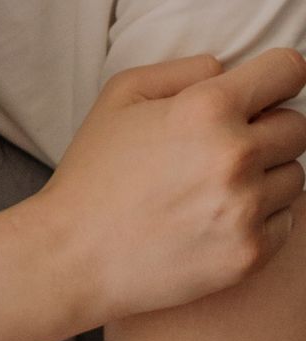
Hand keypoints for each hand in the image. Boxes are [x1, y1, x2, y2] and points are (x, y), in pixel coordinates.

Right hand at [38, 49, 305, 322]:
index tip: (254, 102)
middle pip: (296, 127)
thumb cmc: (88, 179)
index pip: (288, 72)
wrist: (65, 261)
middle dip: (263, 136)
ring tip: (211, 196)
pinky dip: (255, 223)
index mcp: (206, 110)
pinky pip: (283, 224)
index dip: (271, 83)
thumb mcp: (117, 100)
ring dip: (262, 181)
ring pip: (292, 177)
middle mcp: (234, 156)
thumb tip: (226, 73)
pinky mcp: (247, 254)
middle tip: (217, 159)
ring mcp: (244, 209)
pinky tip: (212, 226)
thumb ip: (181, 71)